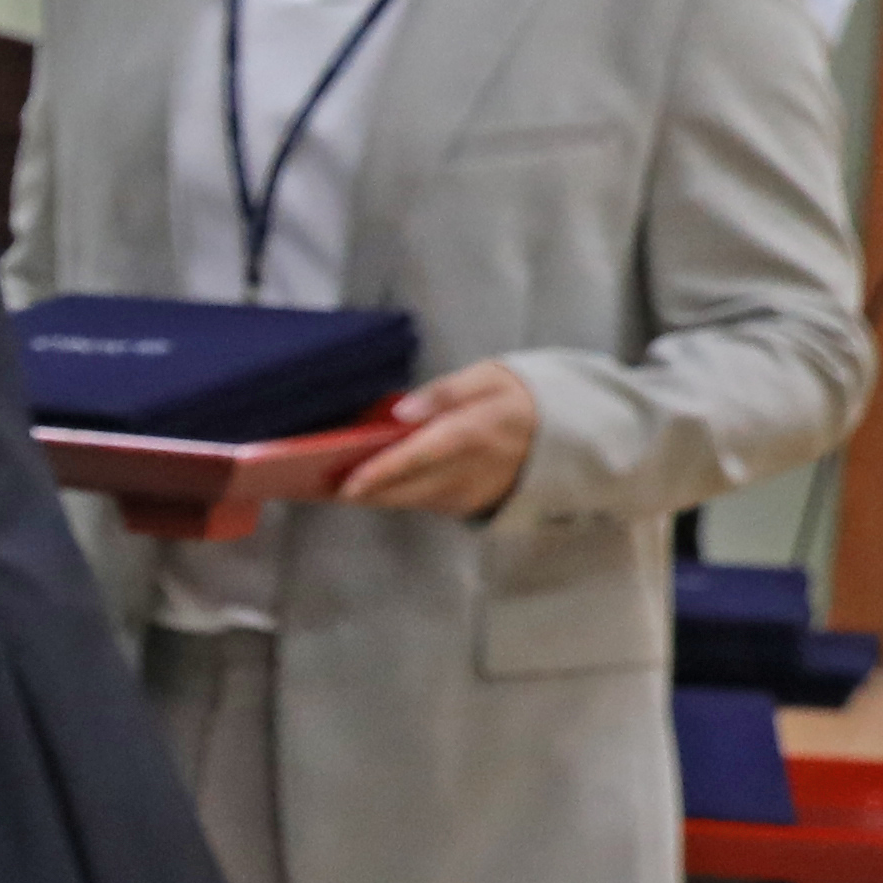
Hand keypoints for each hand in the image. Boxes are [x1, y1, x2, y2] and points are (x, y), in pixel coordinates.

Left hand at [333, 357, 540, 519]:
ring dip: (374, 495)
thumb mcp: (490, 377)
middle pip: (406, 490)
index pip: (419, 458)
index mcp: (472, 433)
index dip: (382, 473)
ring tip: (330, 484)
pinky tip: (369, 485)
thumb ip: (445, 392)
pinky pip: (424, 504)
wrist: (568, 435)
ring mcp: (470, 493)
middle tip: (315, 485)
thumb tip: (403, 412)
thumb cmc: (518, 398)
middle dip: (363, 491)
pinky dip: (396, 496)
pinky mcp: (469, 505)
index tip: (347, 486)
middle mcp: (469, 471)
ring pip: (411, 501)